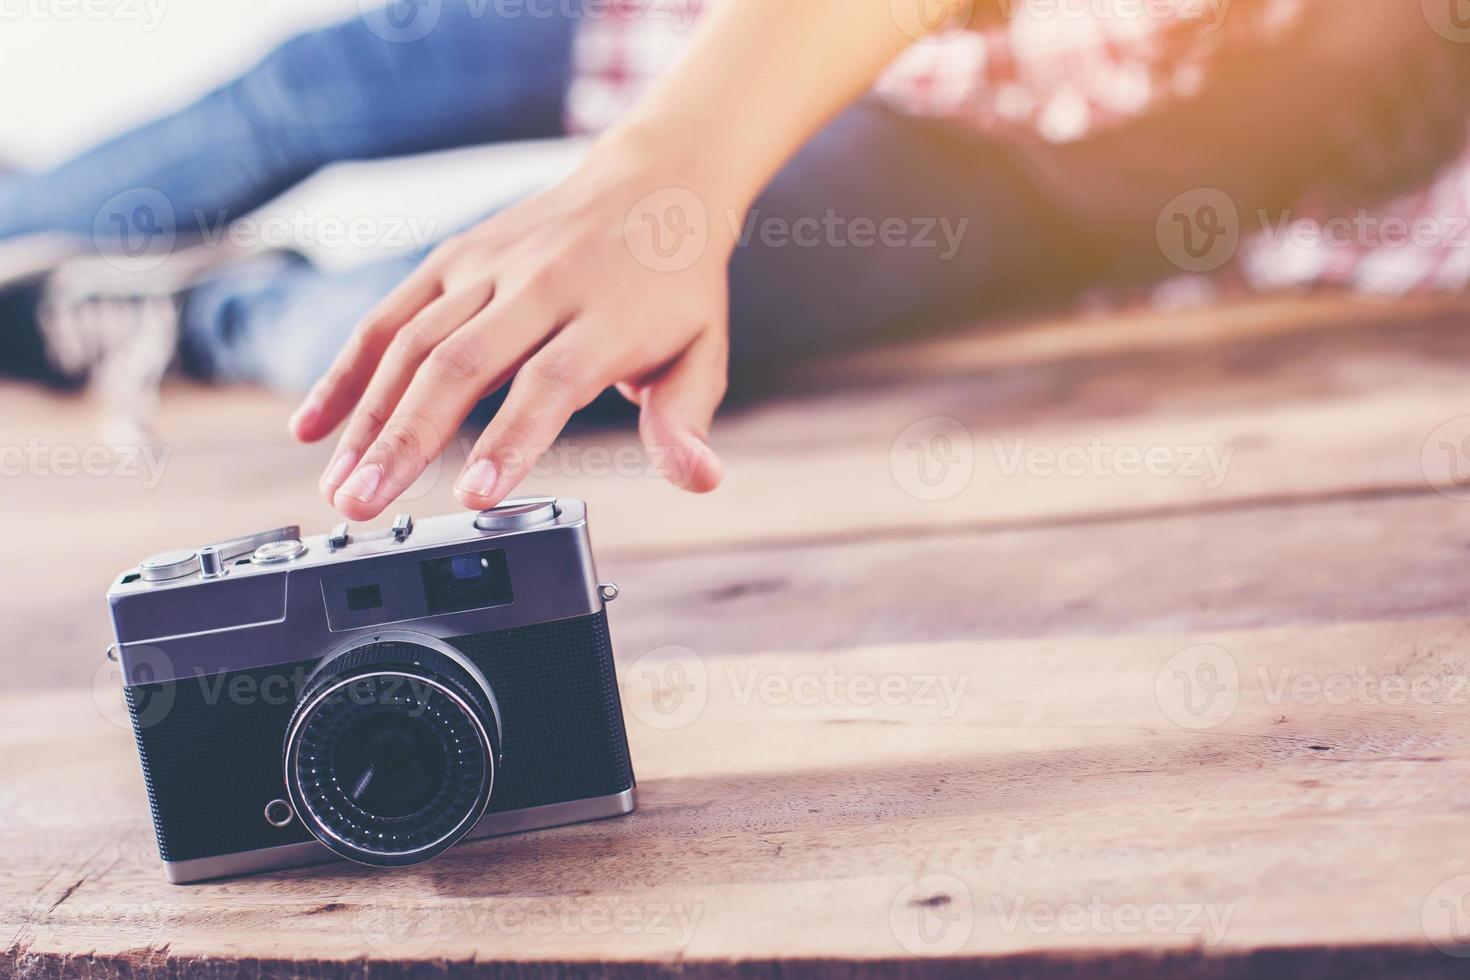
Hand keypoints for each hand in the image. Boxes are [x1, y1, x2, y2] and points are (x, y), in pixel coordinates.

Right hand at [288, 140, 732, 519]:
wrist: (654, 180)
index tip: (473, 496)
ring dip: (368, 417)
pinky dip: (349, 368)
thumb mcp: (702, 350)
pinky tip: (315, 426)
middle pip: (462, 364)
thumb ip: (685, 418)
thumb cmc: (676, 285)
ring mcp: (490, 266)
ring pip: (414, 343)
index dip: (510, 439)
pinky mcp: (455, 258)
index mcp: (606, 316)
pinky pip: (391, 315)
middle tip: (365, 505)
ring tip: (340, 485)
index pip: (550, 382)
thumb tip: (699, 478)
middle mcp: (540, 285)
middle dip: (407, 439)